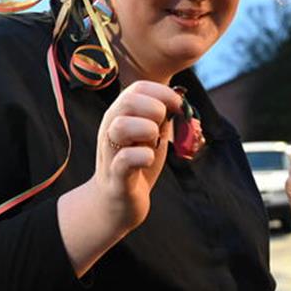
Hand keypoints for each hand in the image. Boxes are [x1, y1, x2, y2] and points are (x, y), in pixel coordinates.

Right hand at [91, 81, 182, 230]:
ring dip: (147, 130)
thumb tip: (180, 100)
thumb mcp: (152, 135)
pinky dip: (143, 156)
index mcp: (121, 115)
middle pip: (128, 101)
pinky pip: (124, 160)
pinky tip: (149, 159)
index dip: (164, 93)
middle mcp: (110, 129)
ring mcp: (110, 152)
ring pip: (120, 126)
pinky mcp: (116, 177)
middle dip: (155, 109)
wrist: (117, 202)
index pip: (138, 87)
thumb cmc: (136, 163)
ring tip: (153, 143)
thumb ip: (162, 117)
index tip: (179, 108)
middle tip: (162, 127)